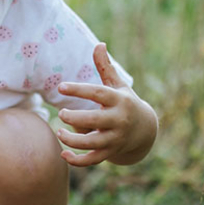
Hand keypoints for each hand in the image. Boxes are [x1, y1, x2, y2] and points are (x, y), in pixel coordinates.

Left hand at [55, 43, 157, 166]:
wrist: (144, 130)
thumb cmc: (125, 103)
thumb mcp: (118, 86)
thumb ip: (106, 67)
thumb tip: (98, 44)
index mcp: (119, 101)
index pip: (98, 93)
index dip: (79, 90)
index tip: (60, 86)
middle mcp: (118, 120)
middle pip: (95, 120)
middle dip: (76, 117)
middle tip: (61, 113)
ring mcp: (115, 139)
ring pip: (92, 143)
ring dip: (73, 140)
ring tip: (59, 131)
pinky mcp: (110, 153)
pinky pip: (93, 160)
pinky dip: (77, 160)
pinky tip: (63, 154)